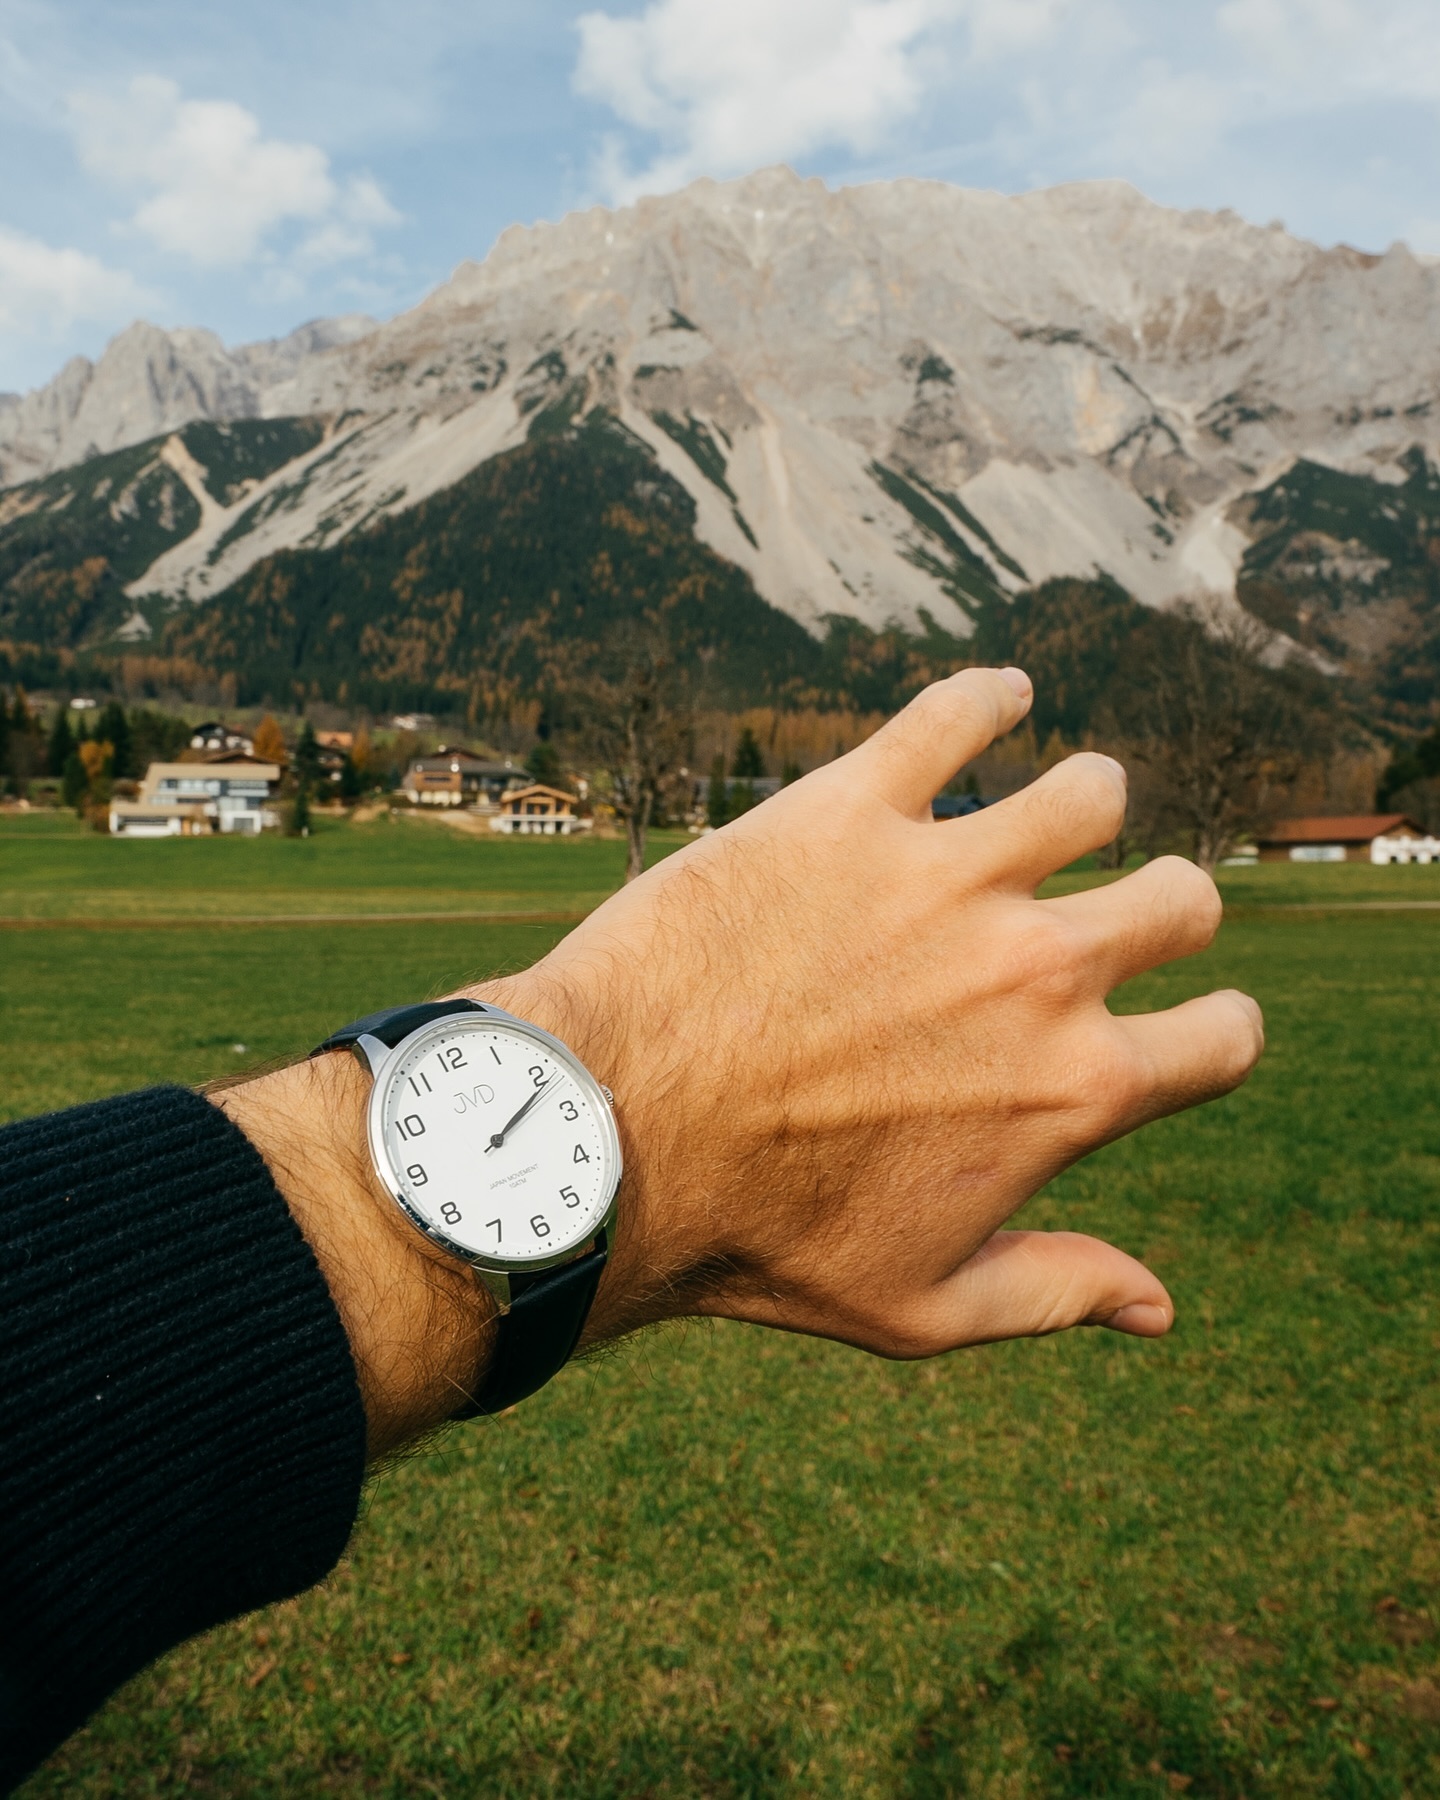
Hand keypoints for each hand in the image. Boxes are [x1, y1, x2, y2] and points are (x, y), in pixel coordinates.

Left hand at [218, 666, 1263, 1457]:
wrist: (602, 1142)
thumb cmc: (753, 1242)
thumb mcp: (919, 1309)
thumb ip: (1056, 1294)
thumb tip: (1163, 1311)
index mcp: (1068, 1088)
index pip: (1226, 1036)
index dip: (1216, 1032)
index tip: (1180, 1024)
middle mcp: (1035, 968)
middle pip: (1182, 896)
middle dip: (1166, 908)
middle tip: (1114, 916)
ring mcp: (947, 875)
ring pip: (1091, 790)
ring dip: (1085, 802)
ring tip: (1051, 814)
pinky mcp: (851, 807)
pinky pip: (958, 712)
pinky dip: (992, 697)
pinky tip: (998, 701)